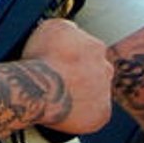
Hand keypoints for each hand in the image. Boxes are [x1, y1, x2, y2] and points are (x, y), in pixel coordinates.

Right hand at [21, 18, 112, 134]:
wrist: (37, 89)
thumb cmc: (41, 59)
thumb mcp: (51, 27)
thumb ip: (69, 28)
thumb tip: (73, 30)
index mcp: (96, 48)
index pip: (90, 51)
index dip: (74, 57)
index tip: (62, 63)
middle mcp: (106, 70)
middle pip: (96, 72)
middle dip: (82, 75)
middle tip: (61, 80)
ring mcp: (105, 94)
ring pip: (96, 94)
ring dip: (82, 95)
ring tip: (60, 97)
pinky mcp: (101, 115)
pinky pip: (95, 115)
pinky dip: (83, 115)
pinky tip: (67, 111)